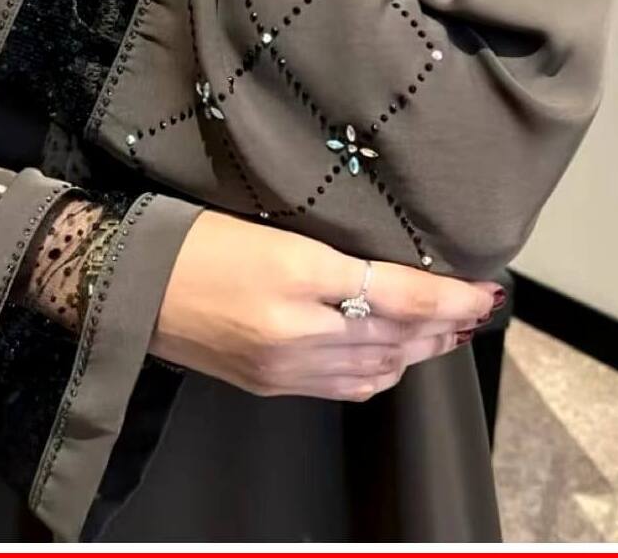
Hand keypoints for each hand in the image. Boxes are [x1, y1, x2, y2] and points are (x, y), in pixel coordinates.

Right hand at [153, 211, 503, 401]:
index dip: (448, 297)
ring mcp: (285, 365)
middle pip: (395, 335)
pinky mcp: (270, 385)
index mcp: (297, 273)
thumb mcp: (269, 227)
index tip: (484, 293)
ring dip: (417, 351)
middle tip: (474, 310)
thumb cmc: (196, 238)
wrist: (134, 285)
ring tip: (444, 333)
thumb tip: (384, 273)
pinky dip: (380, 375)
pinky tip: (392, 361)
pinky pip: (345, 389)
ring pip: (377, 368)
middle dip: (443, 325)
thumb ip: (330, 255)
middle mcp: (298, 329)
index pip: (397, 293)